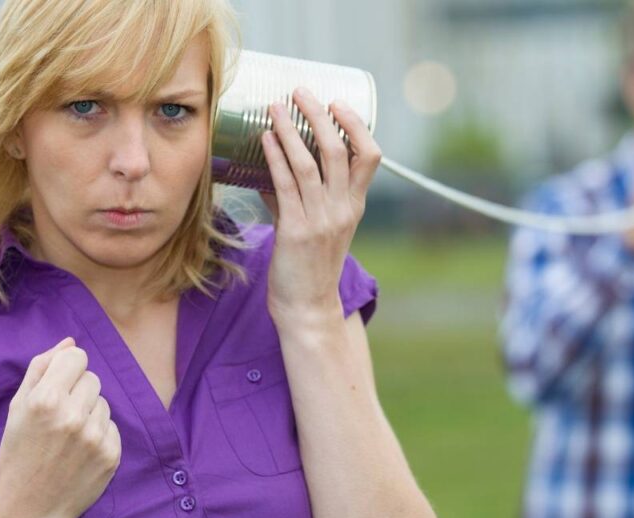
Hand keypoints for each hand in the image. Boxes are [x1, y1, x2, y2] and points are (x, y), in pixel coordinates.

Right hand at [0, 338, 120, 517]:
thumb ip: (41, 368)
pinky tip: (80, 452)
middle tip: (59, 418)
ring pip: (104, 402)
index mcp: (45, 400)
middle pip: (92, 378)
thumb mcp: (18, 409)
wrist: (30, 509)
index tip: (58, 387)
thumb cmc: (19, 455)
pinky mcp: (112, 454)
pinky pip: (112, 426)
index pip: (77, 357)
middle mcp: (72, 415)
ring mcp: (95, 436)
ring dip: (89, 413)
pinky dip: (99, 434)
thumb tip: (69, 341)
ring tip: (68, 438)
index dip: (67, 369)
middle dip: (77, 392)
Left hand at [259, 88, 380, 328]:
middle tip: (301, 92)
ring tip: (275, 107)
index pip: (370, 156)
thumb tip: (270, 166)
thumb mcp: (317, 227)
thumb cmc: (309, 268)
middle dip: (319, 115)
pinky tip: (264, 140)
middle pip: (338, 150)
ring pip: (309, 163)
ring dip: (291, 130)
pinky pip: (286, 185)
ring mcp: (321, 220)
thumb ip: (299, 197)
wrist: (308, 309)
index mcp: (355, 206)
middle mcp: (343, 209)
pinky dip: (274, 158)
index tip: (338, 103)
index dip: (357, 125)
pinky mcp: (297, 231)